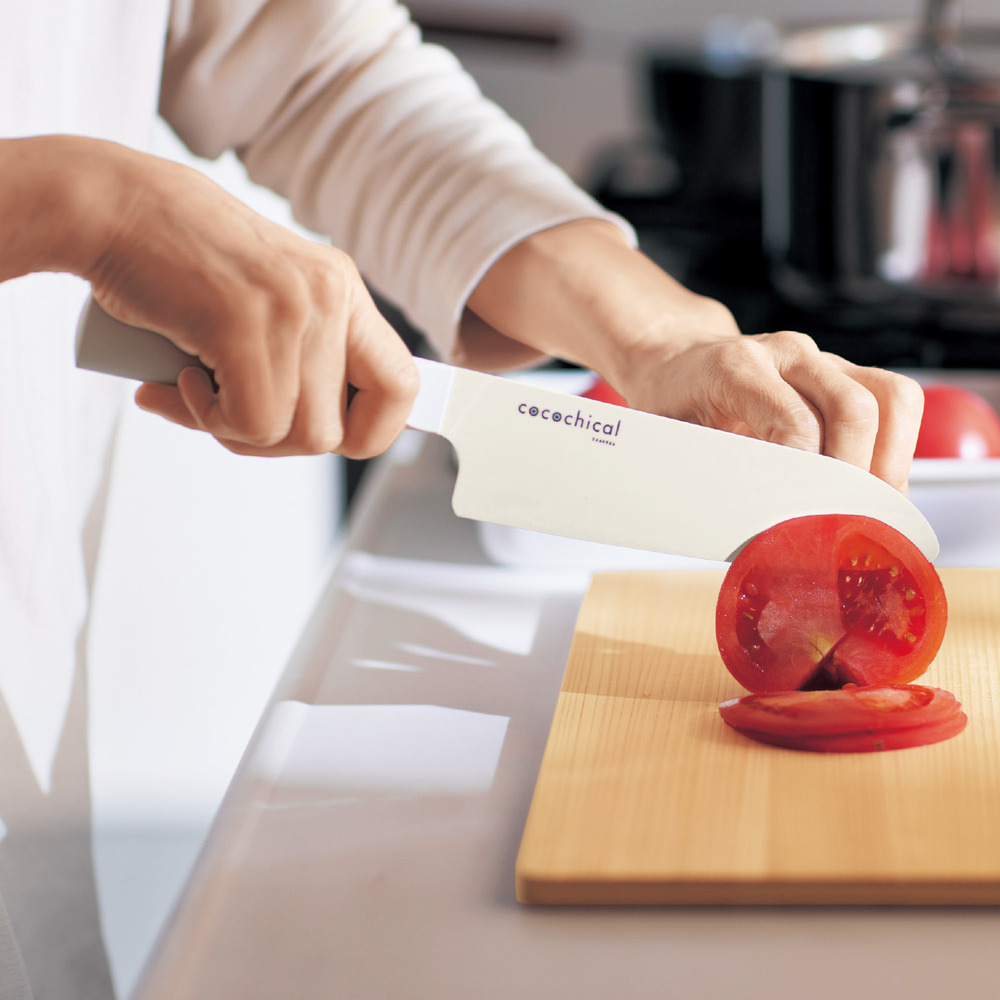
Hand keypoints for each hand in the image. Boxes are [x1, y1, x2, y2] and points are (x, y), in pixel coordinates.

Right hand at [2, 136, 416, 458]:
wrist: (110, 206)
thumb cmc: (174, 262)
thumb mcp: (263, 301)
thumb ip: (299, 353)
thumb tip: (322, 431)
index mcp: (343, 290)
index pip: (403, 387)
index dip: (372, 431)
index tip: (322, 433)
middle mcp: (332, 295)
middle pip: (344, 432)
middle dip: (283, 445)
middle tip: (231, 417)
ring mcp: (295, 307)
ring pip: (299, 435)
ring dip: (238, 433)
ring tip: (192, 391)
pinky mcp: (248, 323)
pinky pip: (253, 422)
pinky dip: (207, 420)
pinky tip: (177, 381)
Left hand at [618, 327, 923, 494]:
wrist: (678, 364)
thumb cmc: (673, 407)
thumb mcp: (669, 443)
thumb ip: (703, 478)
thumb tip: (747, 535)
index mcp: (735, 367)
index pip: (796, 421)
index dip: (811, 474)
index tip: (811, 518)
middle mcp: (785, 353)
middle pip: (853, 406)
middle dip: (857, 474)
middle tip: (846, 523)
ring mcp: (821, 360)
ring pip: (890, 397)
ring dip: (890, 461)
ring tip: (873, 510)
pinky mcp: (846, 373)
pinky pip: (896, 401)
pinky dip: (898, 448)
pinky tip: (876, 487)